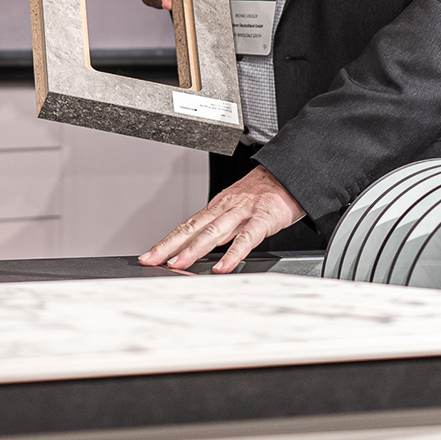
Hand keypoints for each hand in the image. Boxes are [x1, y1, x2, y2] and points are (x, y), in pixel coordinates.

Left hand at [139, 165, 306, 272]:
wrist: (290, 173)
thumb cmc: (265, 192)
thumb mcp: (237, 208)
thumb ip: (221, 229)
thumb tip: (200, 248)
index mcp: (217, 207)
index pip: (186, 226)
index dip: (167, 241)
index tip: (150, 255)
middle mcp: (225, 208)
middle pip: (192, 228)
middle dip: (170, 245)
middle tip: (152, 260)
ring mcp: (243, 212)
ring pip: (213, 232)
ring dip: (193, 249)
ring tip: (177, 263)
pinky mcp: (263, 218)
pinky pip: (246, 238)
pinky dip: (233, 254)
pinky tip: (222, 266)